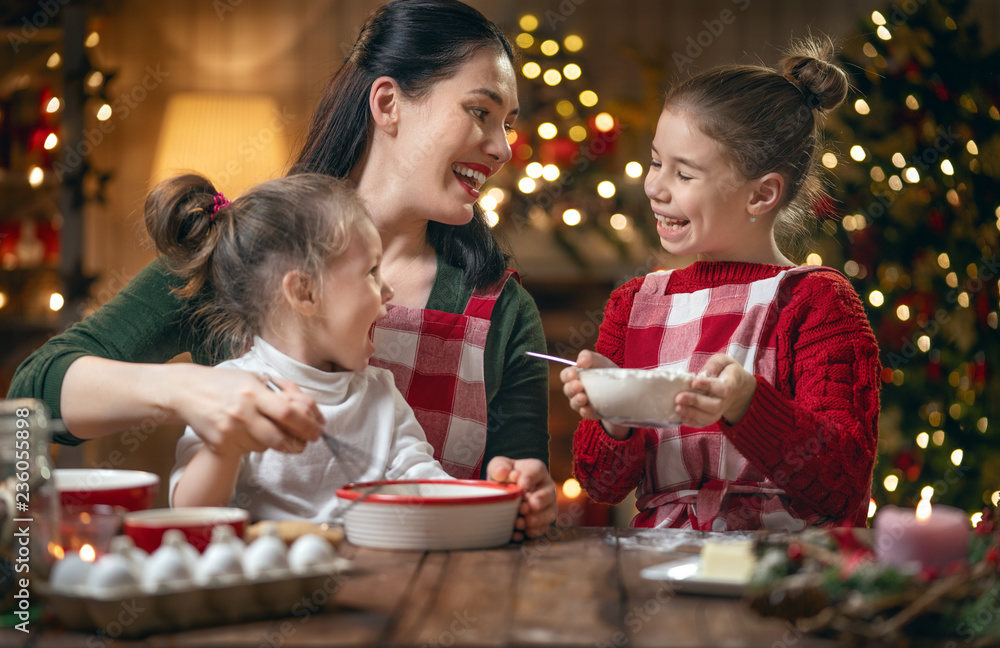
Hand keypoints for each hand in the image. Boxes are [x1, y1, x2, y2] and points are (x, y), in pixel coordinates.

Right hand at [169, 365, 323, 455]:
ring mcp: (230, 431)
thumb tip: (308, 407)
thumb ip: (281, 391)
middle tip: (308, 440)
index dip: (308, 424)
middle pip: (280, 437)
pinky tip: (249, 431)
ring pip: (266, 446)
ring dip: (277, 442)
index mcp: (253, 392)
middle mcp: (242, 412)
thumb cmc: (224, 383)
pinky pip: (248, 450)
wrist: (186, 392)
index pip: (288, 412)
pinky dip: (256, 443)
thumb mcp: (253, 378)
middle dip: (300, 442)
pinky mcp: (220, 444)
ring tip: (271, 428)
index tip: (319, 429)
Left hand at [486, 456, 556, 540]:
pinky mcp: (542, 522)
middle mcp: (546, 488)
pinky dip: (530, 532)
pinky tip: (517, 534)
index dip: (530, 478)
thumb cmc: (504, 476)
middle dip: (539, 501)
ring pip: (550, 513)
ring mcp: (546, 506)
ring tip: (520, 522)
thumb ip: (499, 467)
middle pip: (548, 494)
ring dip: (537, 519)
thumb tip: (502, 473)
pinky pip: (542, 529)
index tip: (522, 485)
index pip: (536, 471)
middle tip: (524, 507)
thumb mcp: (498, 467)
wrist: (504, 493)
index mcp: (536, 470)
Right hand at [559, 350, 629, 438]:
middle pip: (567, 390)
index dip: (567, 375)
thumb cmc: (606, 372)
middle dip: (571, 388)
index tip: (574, 374)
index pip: (565, 376)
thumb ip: (589, 357)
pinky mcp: (591, 412)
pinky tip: (587, 408)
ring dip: (577, 400)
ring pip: (574, 403)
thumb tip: (580, 362)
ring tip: (583, 397)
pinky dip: (585, 411)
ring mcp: (583, 402)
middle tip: (579, 385)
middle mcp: (576, 390)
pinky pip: (585, 413)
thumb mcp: (600, 361)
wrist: (623, 388)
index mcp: (576, 376)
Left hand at [674, 353, 756, 426]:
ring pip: (709, 418)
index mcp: (731, 383)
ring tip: (677, 408)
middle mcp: (727, 400)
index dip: (709, 386)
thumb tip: (702, 374)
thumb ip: (714, 365)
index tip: (694, 382)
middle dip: (695, 402)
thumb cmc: (726, 370)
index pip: (723, 388)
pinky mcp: (712, 416)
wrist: (738, 387)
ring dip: (692, 414)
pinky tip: (681, 417)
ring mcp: (720, 411)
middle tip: (679, 398)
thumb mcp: (723, 361)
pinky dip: (692, 422)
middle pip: (715, 406)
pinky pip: (704, 423)